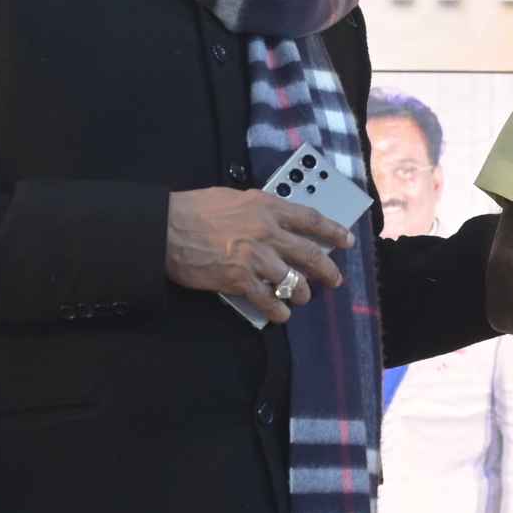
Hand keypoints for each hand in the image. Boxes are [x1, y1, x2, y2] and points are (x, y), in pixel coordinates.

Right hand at [165, 188, 349, 324]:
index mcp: (266, 207)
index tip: (347, 240)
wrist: (165, 229)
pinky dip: (278, 309)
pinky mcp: (240, 279)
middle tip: (335, 280)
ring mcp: (256, 257)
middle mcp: (267, 232)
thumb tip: (278, 222)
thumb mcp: (234, 199)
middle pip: (310, 254)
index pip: (310, 219)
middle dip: (327, 270)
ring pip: (294, 281)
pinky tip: (282, 314)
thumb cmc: (194, 210)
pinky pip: (269, 299)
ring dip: (302, 293)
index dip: (333, 231)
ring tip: (303, 297)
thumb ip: (260, 210)